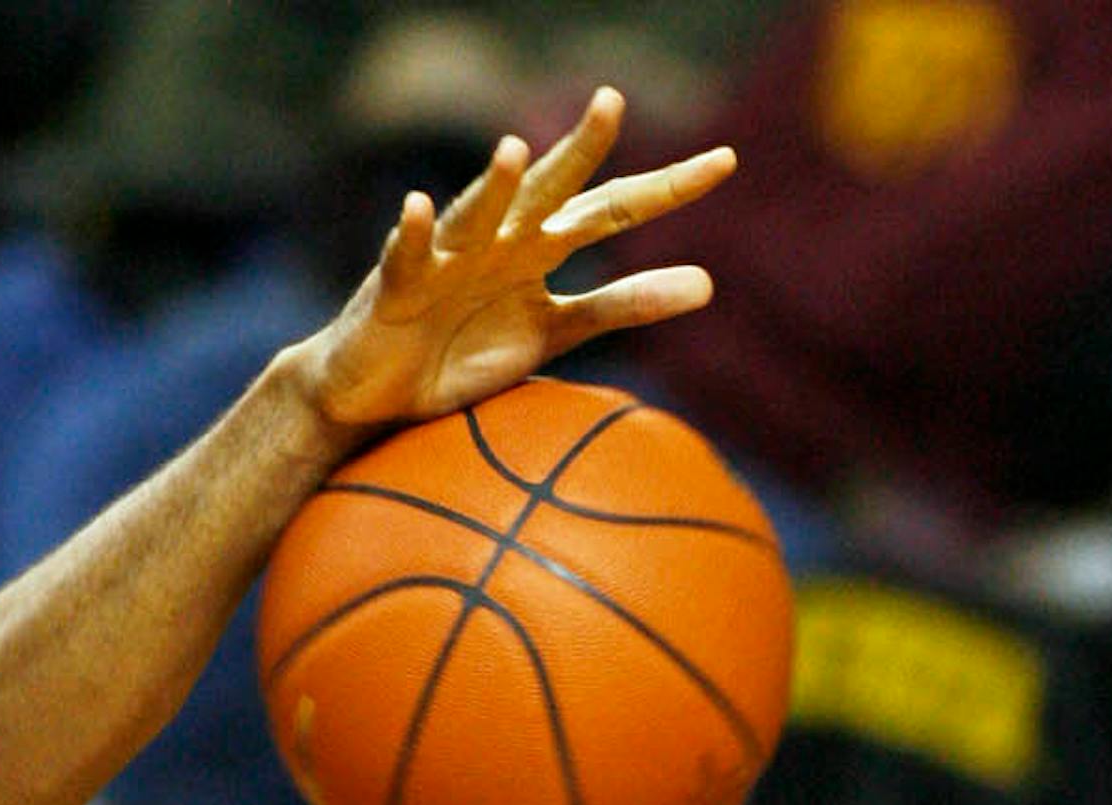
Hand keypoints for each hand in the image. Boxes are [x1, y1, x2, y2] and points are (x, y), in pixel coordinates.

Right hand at [291, 89, 732, 440]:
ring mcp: (447, 256)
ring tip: (514, 151)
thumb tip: (709, 284)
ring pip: (475, 213)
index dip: (668, 188)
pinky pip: (405, 255)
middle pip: (551, 190)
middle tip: (612, 104)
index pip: (617, 209)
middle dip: (580, 150)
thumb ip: (624, 305)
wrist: (384, 392)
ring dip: (492, 185)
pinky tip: (417, 207)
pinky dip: (411, 232)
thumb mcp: (556, 332)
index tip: (727, 161)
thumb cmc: (466, 352)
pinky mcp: (398, 286)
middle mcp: (501, 238)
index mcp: (542, 247)